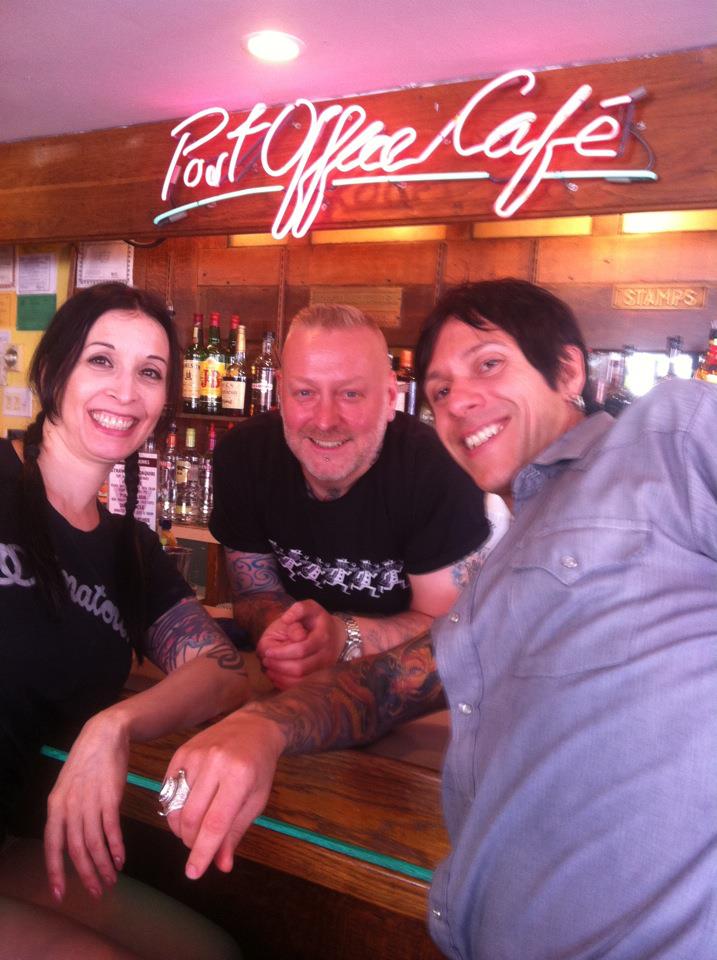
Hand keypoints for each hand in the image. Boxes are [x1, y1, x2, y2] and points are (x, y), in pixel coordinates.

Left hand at [44, 709, 129, 901]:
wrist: (105, 735)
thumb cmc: (88, 762)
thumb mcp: (69, 787)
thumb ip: (68, 814)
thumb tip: (72, 841)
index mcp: (55, 805)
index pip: (52, 845)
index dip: (55, 871)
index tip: (60, 893)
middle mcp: (69, 806)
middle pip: (76, 849)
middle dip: (86, 874)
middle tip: (96, 892)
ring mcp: (90, 802)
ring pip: (94, 843)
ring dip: (104, 865)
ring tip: (111, 879)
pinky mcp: (110, 797)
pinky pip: (111, 829)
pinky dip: (116, 848)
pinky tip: (121, 859)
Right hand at [163, 711, 284, 878]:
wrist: (253, 726)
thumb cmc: (259, 767)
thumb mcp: (256, 800)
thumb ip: (235, 833)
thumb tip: (220, 865)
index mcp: (239, 776)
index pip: (215, 823)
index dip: (202, 852)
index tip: (193, 873)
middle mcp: (215, 763)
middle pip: (191, 817)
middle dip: (192, 841)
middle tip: (201, 844)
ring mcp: (194, 755)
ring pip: (175, 807)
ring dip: (181, 827)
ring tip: (196, 827)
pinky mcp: (180, 752)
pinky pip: (167, 791)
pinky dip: (174, 808)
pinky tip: (187, 808)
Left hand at [256, 600, 344, 688]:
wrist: (336, 635)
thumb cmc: (317, 621)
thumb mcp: (310, 607)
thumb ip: (298, 609)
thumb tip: (286, 619)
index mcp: (323, 637)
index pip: (301, 650)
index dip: (282, 652)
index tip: (267, 651)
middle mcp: (326, 656)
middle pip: (300, 668)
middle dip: (279, 666)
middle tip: (265, 661)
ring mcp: (324, 669)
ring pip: (300, 681)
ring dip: (280, 677)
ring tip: (268, 668)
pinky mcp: (319, 678)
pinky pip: (301, 687)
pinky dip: (285, 684)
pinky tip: (275, 675)